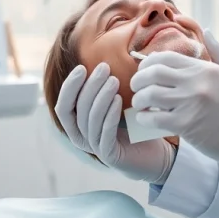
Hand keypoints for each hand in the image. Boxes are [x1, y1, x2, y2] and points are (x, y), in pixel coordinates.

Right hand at [55, 63, 175, 183]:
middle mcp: (82, 137)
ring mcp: (94, 147)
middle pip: (77, 110)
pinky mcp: (109, 155)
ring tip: (114, 80)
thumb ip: (104, 90)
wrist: (155, 153)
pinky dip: (110, 115)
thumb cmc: (133, 126)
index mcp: (78, 126)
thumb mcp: (116, 105)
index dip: (69, 87)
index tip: (82, 68)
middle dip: (89, 86)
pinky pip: (105, 133)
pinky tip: (119, 99)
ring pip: (90, 120)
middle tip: (105, 68)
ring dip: (101, 97)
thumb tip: (101, 61)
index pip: (63, 106)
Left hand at [129, 31, 218, 172]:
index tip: (146, 70)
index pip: (166, 57)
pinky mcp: (188, 126)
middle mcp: (195, 83)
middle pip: (153, 73)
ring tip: (140, 104)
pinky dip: (145, 118)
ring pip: (150, 95)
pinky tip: (146, 118)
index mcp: (206, 68)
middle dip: (139, 79)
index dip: (149, 62)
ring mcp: (190, 105)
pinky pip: (155, 118)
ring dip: (139, 99)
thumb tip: (207, 31)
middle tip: (136, 86)